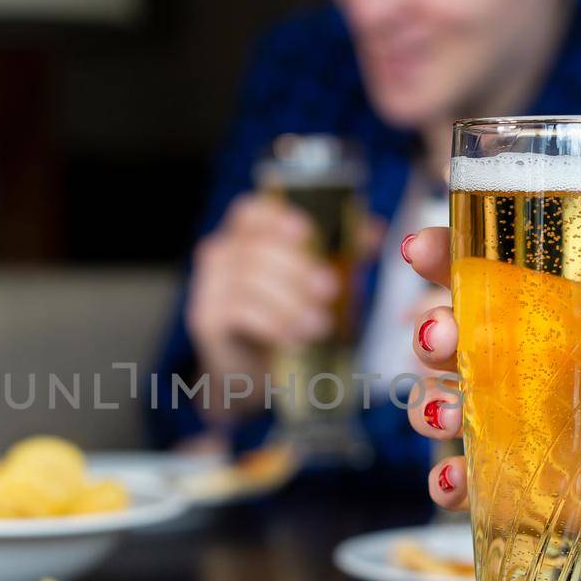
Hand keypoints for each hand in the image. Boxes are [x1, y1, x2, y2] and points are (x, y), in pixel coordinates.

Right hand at [185, 193, 338, 409]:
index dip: (277, 217)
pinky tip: (295, 337)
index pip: (250, 212)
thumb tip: (374, 232)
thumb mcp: (312, 280)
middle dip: (297, 268)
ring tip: (320, 325)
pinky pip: (239, 312)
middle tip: (331, 290)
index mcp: (243, 237)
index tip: (306, 232)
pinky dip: (273, 323)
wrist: (250, 368)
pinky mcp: (206, 319)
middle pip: (255, 249)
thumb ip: (340, 252)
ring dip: (290, 303)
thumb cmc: (282, 315)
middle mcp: (219, 255)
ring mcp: (208, 286)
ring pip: (248, 281)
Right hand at [400, 227, 580, 540]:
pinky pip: (471, 481)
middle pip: (453, 339)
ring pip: (447, 404)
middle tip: (438, 335)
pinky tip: (454, 483)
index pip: (492, 274)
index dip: (448, 257)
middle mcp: (529, 366)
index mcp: (565, 316)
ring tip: (444, 413)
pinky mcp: (529, 481)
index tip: (421, 249)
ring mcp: (522, 424)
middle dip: (430, 333)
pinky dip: (450, 483)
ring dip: (428, 406)